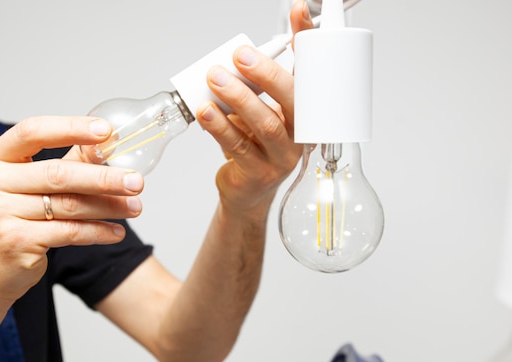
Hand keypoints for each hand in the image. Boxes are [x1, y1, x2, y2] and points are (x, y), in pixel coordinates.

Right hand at [0, 116, 143, 302]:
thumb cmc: (10, 221)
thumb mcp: (28, 184)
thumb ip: (66, 162)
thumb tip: (106, 142)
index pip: (32, 131)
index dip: (71, 127)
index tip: (107, 131)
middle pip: (58, 173)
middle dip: (104, 177)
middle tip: (137, 181)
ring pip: (69, 205)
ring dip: (109, 206)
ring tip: (135, 207)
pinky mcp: (15, 242)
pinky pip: (69, 232)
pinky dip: (98, 231)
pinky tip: (116, 231)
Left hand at [196, 0, 313, 215]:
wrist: (246, 189)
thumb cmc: (254, 144)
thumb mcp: (259, 108)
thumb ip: (253, 82)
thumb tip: (238, 50)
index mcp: (306, 112)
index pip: (311, 72)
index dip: (305, 40)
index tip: (299, 10)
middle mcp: (300, 134)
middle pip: (292, 100)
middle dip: (265, 74)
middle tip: (240, 56)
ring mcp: (282, 156)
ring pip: (265, 124)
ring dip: (238, 99)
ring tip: (214, 80)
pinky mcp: (259, 173)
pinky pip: (239, 147)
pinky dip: (220, 126)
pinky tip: (205, 112)